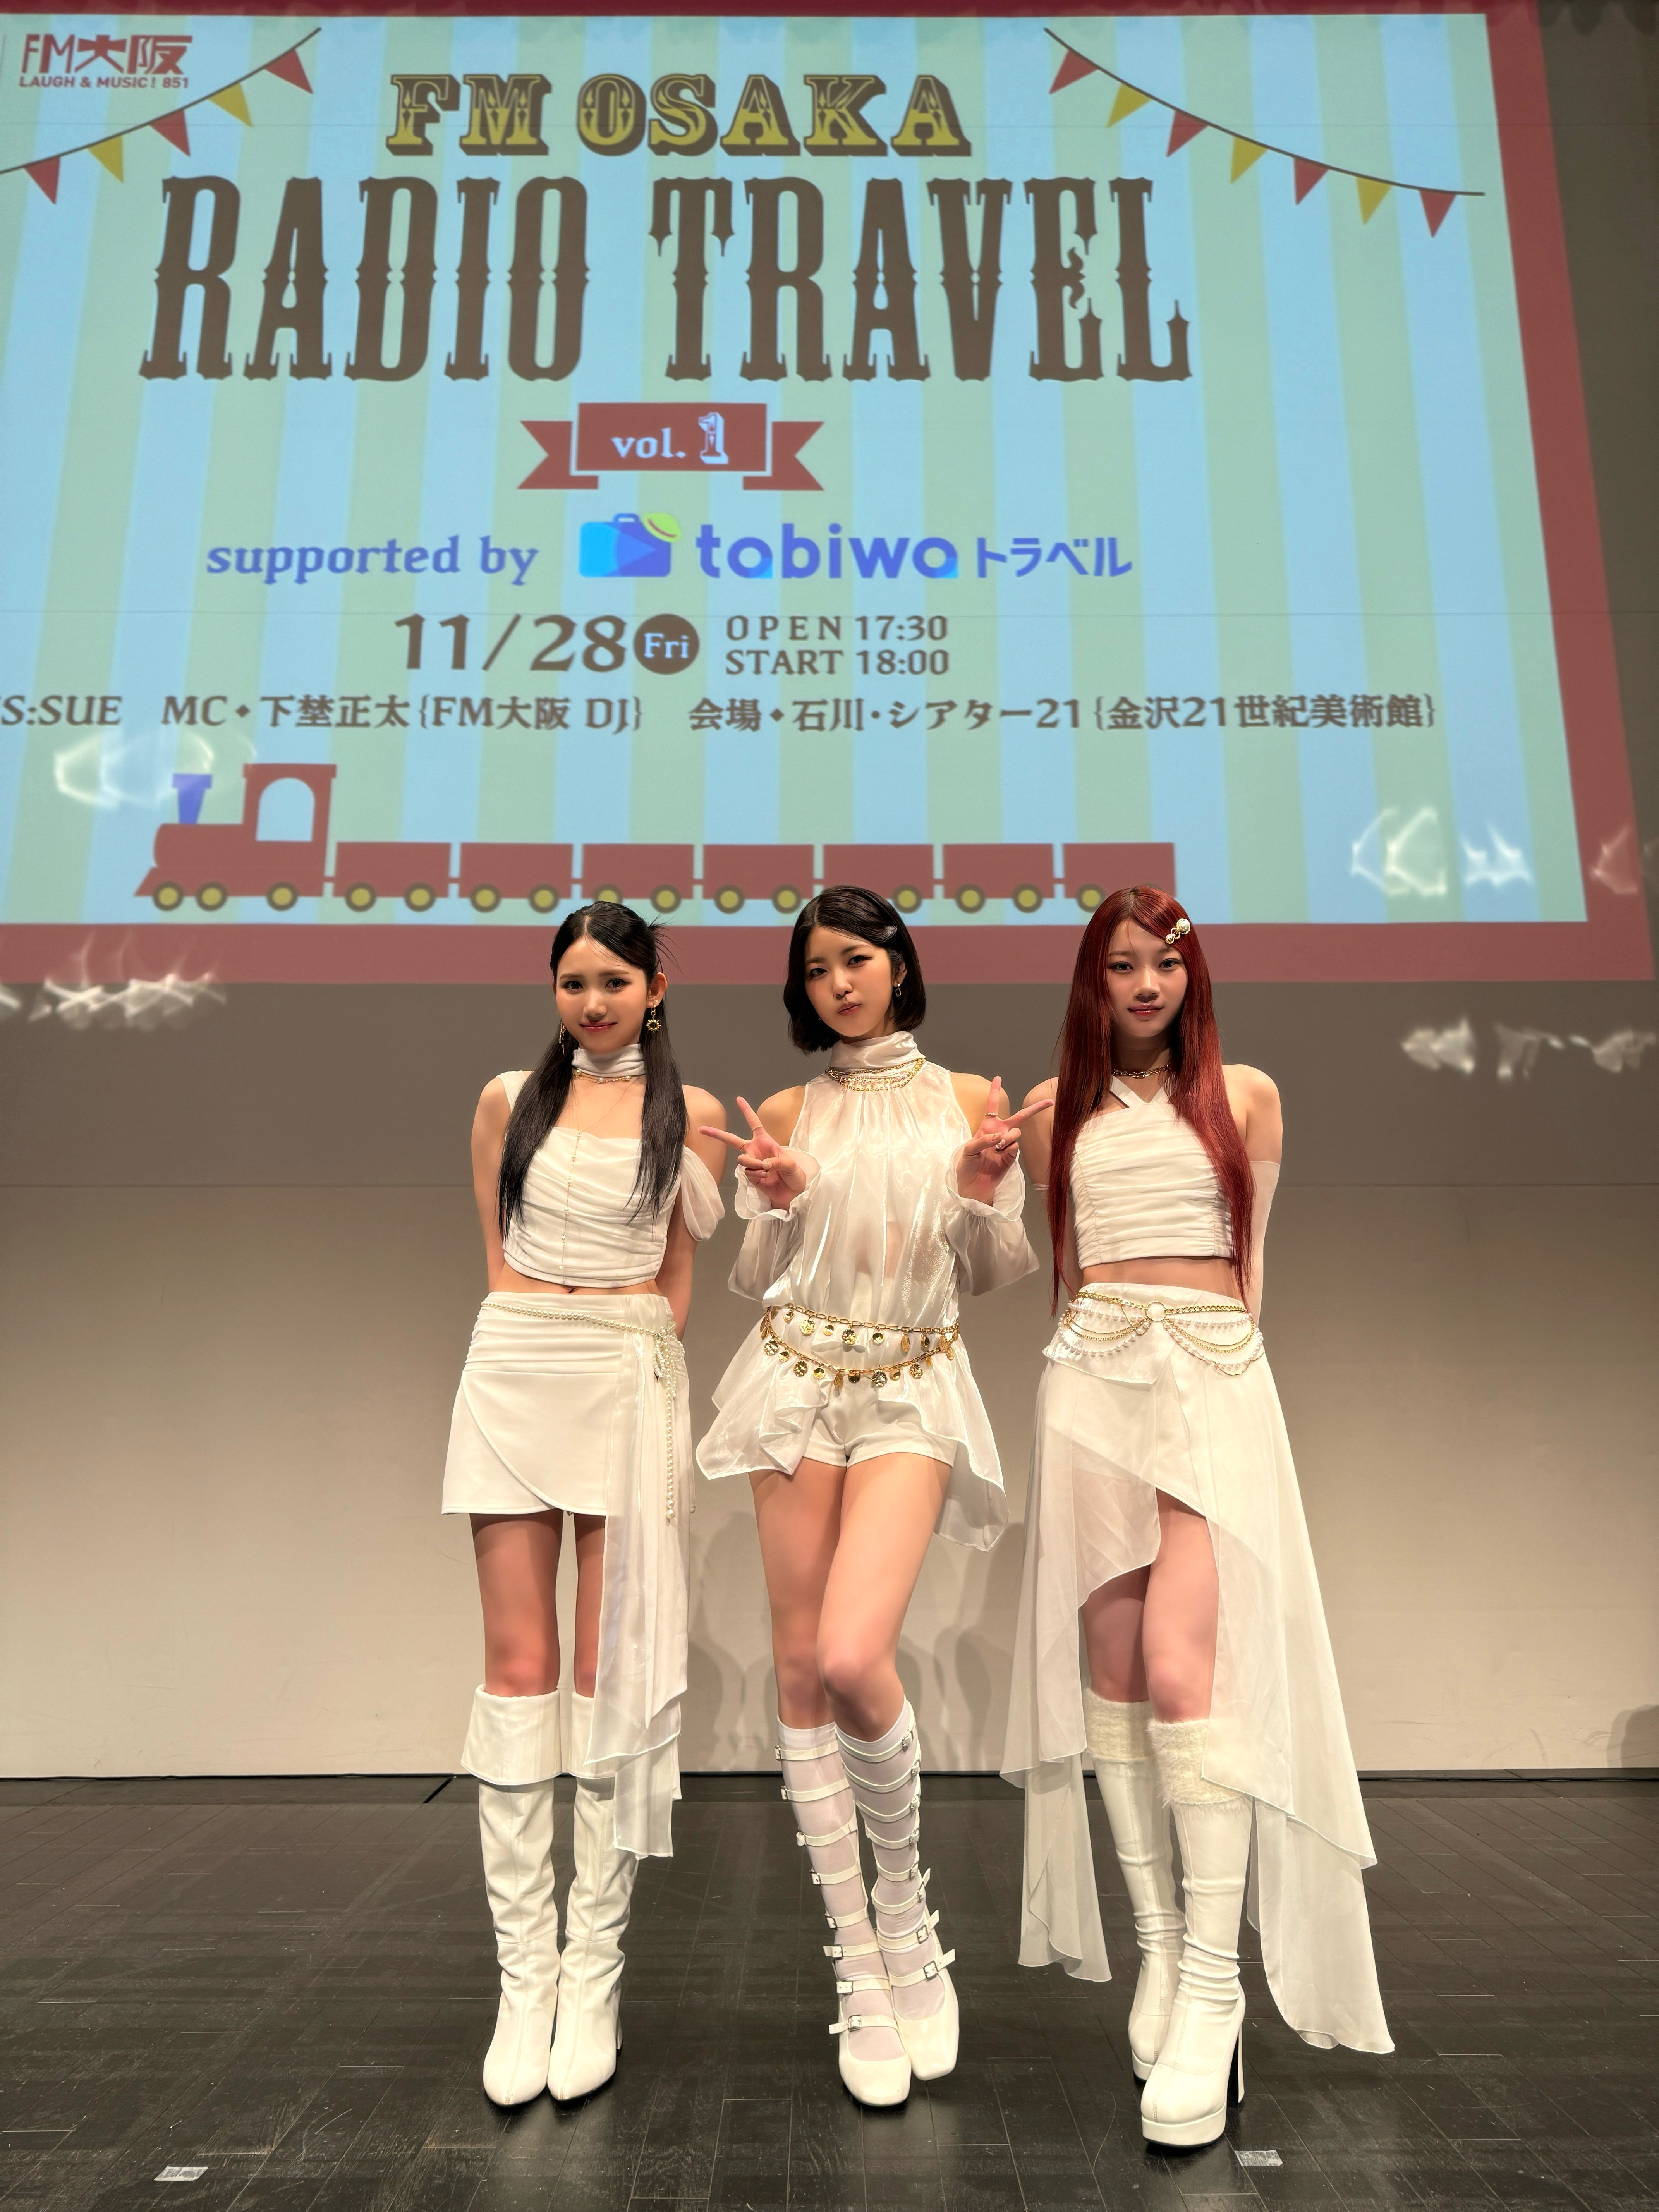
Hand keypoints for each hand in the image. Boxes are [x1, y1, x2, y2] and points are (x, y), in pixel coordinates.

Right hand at [699, 1097, 809, 1205]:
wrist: (793, 1193)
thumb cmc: (794, 1174)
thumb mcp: (790, 1164)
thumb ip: (777, 1161)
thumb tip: (763, 1163)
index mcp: (765, 1141)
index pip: (754, 1123)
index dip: (747, 1111)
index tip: (739, 1099)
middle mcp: (755, 1150)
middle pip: (732, 1140)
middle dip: (717, 1134)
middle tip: (702, 1129)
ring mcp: (751, 1163)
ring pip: (742, 1159)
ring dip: (753, 1163)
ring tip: (767, 1170)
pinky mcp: (750, 1176)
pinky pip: (747, 1172)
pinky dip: (756, 1174)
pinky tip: (766, 1177)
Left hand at [957, 1076, 1045, 1200]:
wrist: (972, 1186)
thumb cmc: (967, 1166)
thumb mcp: (968, 1151)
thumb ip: (981, 1140)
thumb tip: (999, 1136)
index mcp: (987, 1127)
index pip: (992, 1106)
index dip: (994, 1091)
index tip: (998, 1078)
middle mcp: (999, 1133)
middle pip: (1019, 1117)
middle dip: (1035, 1109)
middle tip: (1049, 1102)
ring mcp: (1007, 1145)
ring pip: (1016, 1132)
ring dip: (1007, 1137)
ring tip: (996, 1147)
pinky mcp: (1011, 1158)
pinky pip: (1015, 1147)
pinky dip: (1007, 1149)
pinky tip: (999, 1155)